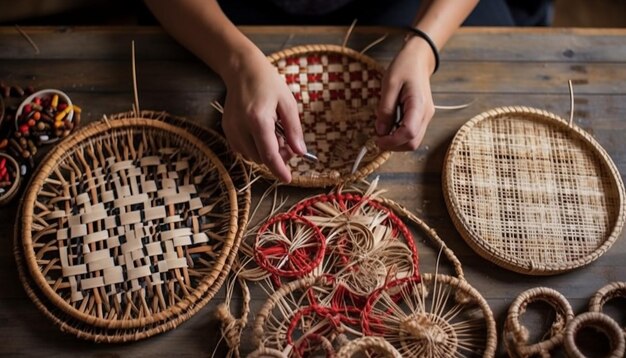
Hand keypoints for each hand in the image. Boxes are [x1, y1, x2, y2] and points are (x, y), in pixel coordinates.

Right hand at [221, 48, 305, 182]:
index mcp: (258, 120)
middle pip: (261, 158)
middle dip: (276, 157)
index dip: (279, 170)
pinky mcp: (226, 129)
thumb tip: (300, 152)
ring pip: (251, 156)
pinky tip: (261, 133)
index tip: (288, 179)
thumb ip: (294, 130)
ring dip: (265, 153)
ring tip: (274, 134)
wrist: (242, 69)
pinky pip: (242, 149)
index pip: (269, 155)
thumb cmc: (268, 83)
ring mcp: (231, 129)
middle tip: (287, 142)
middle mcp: (241, 127)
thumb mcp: (288, 103)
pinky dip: (254, 148)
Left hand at [375, 37, 435, 150]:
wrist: (418, 59)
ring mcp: (426, 117)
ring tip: (383, 129)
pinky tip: (390, 125)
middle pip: (413, 143)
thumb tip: (380, 131)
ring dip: (396, 141)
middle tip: (377, 138)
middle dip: (394, 145)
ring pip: (413, 141)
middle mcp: (426, 114)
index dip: (392, 141)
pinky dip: (399, 135)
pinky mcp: (421, 118)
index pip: (409, 133)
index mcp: (419, 105)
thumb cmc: (404, 67)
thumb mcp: (390, 84)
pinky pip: (412, 133)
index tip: (377, 139)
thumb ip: (385, 109)